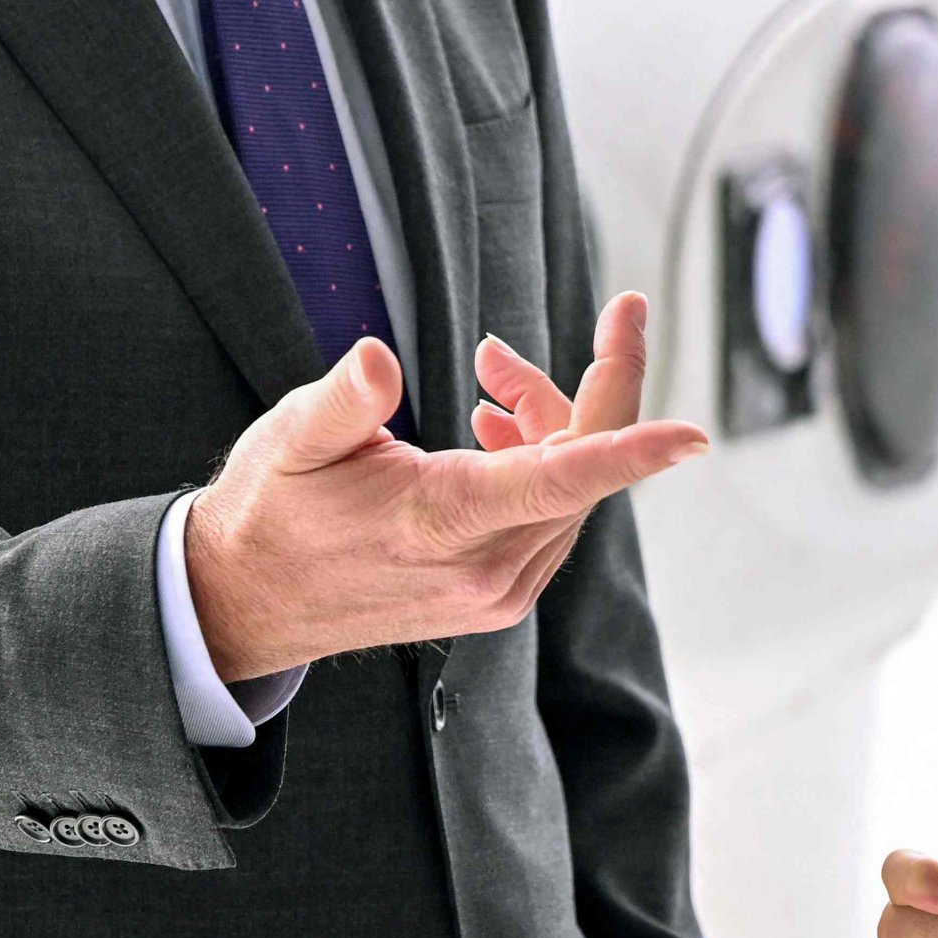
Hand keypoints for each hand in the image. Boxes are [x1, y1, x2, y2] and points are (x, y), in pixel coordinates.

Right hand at [185, 292, 701, 680]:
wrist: (244, 604)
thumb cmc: (269, 513)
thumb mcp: (291, 439)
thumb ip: (344, 398)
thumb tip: (379, 357)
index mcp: (445, 524)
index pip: (563, 481)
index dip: (633, 450)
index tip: (693, 433)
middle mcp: (489, 569)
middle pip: (583, 468)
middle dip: (575, 387)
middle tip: (544, 333)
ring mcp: (498, 590)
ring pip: (570, 490)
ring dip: (549, 421)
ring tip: (488, 373)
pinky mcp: (497, 594)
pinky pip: (550, 514)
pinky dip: (540, 461)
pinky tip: (495, 424)